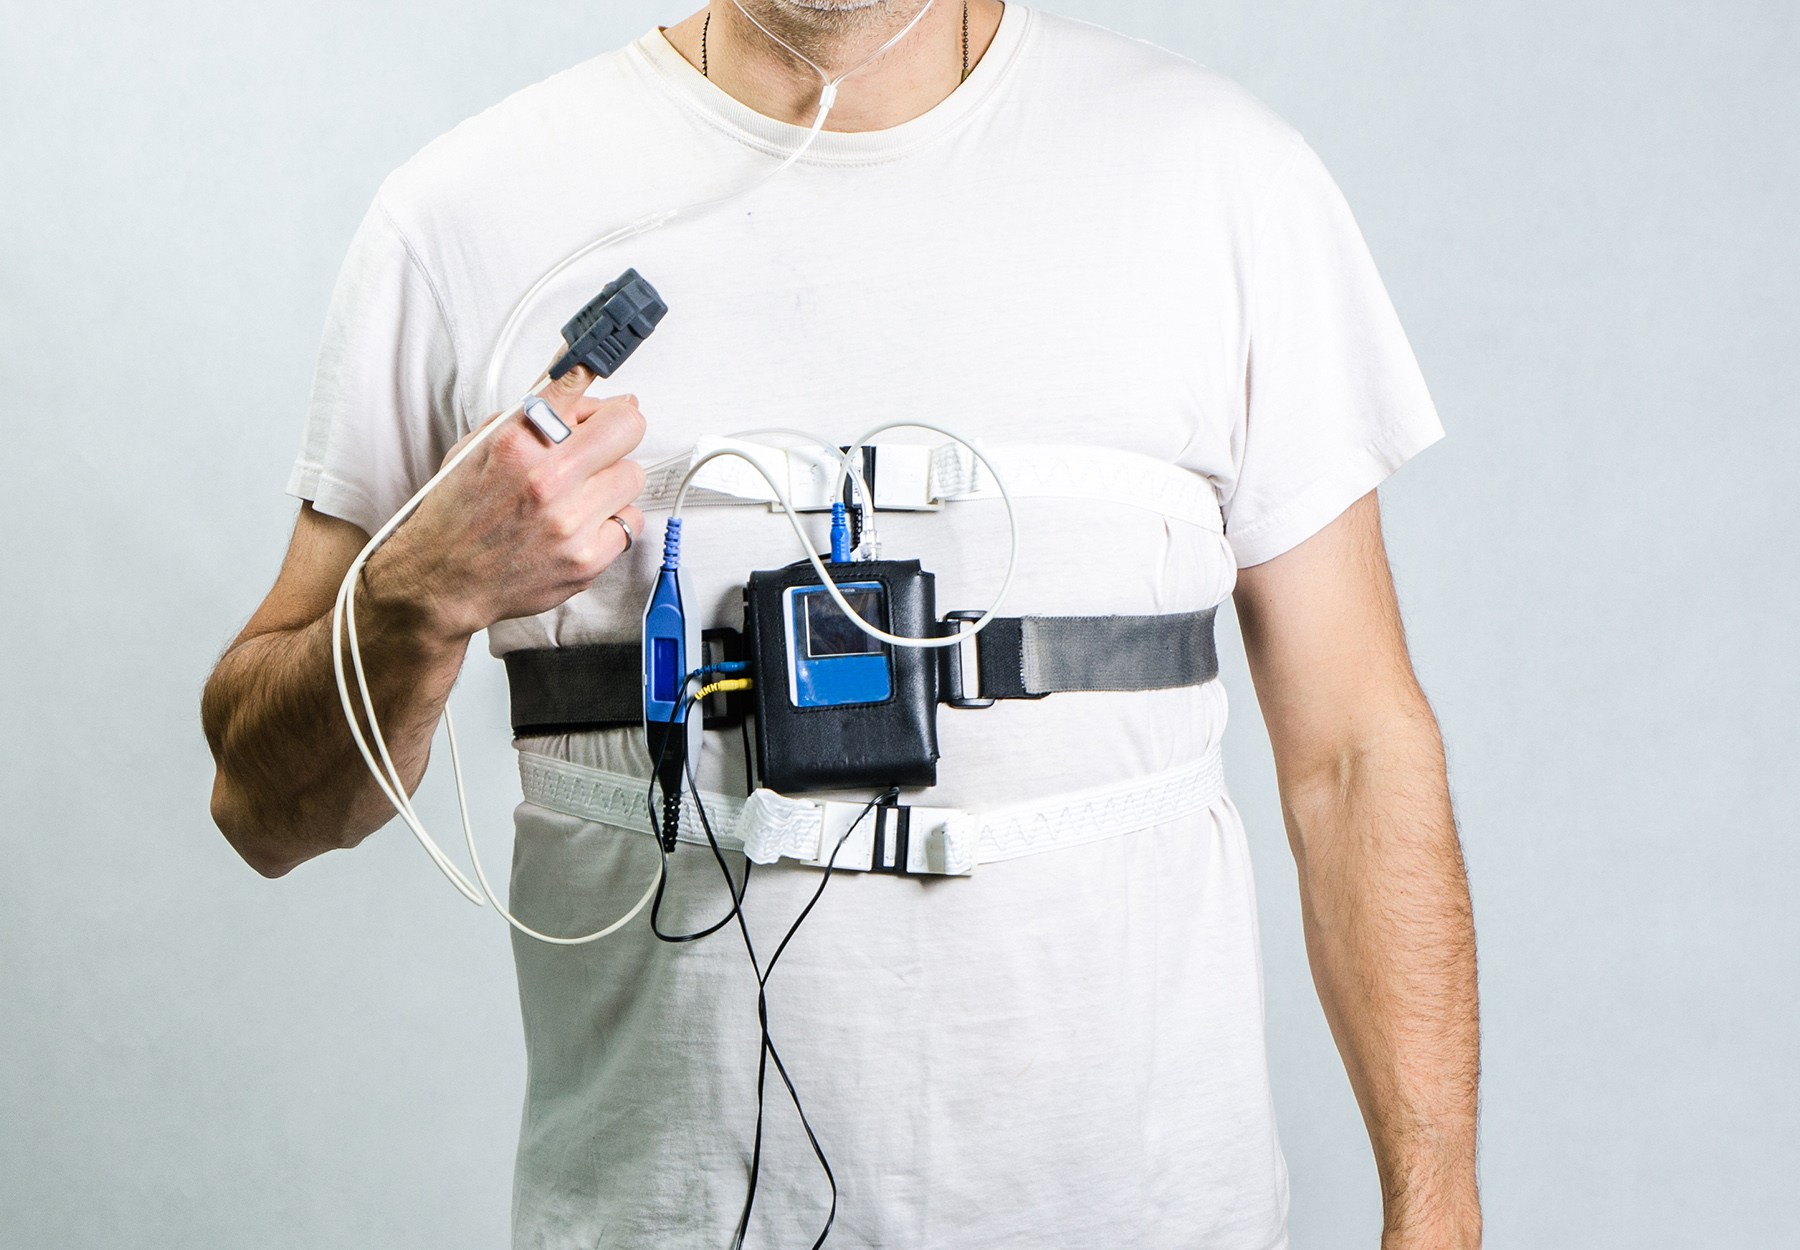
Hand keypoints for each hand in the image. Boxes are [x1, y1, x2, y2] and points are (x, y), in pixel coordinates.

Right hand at [364, 367, 647, 642]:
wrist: (442, 579)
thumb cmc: (459, 513)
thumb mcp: (477, 445)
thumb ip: (530, 414)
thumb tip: (581, 384)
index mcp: (516, 441)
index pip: (574, 383)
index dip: (592, 374)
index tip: (599, 371)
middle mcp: (546, 478)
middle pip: (627, 426)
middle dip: (617, 429)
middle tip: (602, 443)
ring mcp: (570, 521)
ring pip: (633, 475)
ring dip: (612, 481)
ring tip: (580, 493)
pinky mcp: (587, 558)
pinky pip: (632, 522)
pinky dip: (613, 522)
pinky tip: (582, 525)